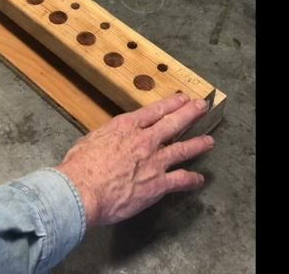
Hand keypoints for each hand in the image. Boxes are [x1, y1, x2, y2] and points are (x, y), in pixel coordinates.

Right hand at [55, 93, 213, 227]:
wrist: (83, 190)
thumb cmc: (80, 167)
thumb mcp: (90, 140)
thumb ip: (106, 138)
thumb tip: (107, 141)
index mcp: (126, 127)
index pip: (154, 111)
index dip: (171, 104)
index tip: (181, 98)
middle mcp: (144, 140)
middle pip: (173, 123)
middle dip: (190, 113)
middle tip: (201, 106)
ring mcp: (154, 162)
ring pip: (182, 149)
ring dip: (198, 144)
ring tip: (209, 141)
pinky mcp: (158, 184)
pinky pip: (181, 180)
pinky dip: (192, 180)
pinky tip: (199, 179)